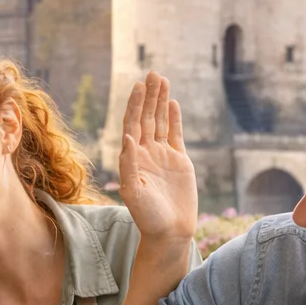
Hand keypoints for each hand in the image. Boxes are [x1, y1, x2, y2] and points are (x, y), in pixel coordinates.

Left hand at [118, 72, 196, 244]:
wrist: (169, 231)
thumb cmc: (148, 216)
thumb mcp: (134, 191)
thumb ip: (129, 164)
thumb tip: (127, 135)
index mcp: (132, 158)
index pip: (132, 124)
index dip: (134, 104)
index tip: (138, 86)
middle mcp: (145, 154)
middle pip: (146, 118)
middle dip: (148, 95)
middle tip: (152, 73)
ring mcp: (162, 156)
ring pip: (160, 122)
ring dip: (160, 101)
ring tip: (162, 79)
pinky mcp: (178, 161)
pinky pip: (175, 134)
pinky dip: (173, 119)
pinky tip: (172, 103)